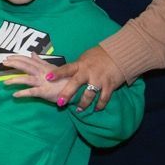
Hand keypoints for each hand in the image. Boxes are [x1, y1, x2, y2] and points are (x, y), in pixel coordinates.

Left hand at [0, 53, 58, 99]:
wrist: (74, 89)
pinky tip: (15, 95)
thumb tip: (32, 53)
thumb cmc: (63, 79)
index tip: (8, 57)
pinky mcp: (44, 92)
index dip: (17, 58)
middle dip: (14, 64)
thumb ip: (40, 61)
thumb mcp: (52, 67)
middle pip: (25, 66)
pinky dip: (23, 93)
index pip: (28, 60)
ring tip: (5, 82)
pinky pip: (32, 92)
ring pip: (26, 79)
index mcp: (42, 66)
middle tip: (3, 63)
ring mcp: (42, 82)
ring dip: (14, 80)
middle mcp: (41, 73)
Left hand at [2, 46, 127, 110]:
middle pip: (76, 83)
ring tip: (78, 110)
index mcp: (80, 65)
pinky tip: (96, 109)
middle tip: (60, 102)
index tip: (47, 78)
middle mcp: (88, 72)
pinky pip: (104, 98)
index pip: (66, 69)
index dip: (56, 73)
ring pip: (90, 94)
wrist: (118, 55)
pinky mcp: (110, 85)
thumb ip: (70, 66)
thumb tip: (51, 64)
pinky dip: (100, 105)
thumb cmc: (97, 57)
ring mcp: (99, 79)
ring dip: (84, 103)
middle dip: (68, 93)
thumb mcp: (83, 58)